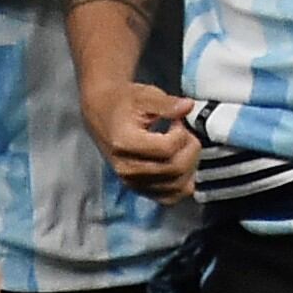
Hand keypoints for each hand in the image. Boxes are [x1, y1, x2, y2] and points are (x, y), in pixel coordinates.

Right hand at [82, 78, 198, 202]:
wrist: (102, 113)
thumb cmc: (123, 103)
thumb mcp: (145, 95)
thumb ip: (167, 104)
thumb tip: (188, 106)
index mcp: (125, 144)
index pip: (167, 149)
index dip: (181, 133)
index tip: (177, 121)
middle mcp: (126, 168)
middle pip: (174, 169)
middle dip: (190, 148)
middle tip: (184, 133)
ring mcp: (132, 182)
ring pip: (176, 186)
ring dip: (189, 165)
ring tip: (181, 147)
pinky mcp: (138, 189)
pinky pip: (169, 197)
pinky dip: (182, 183)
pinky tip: (182, 164)